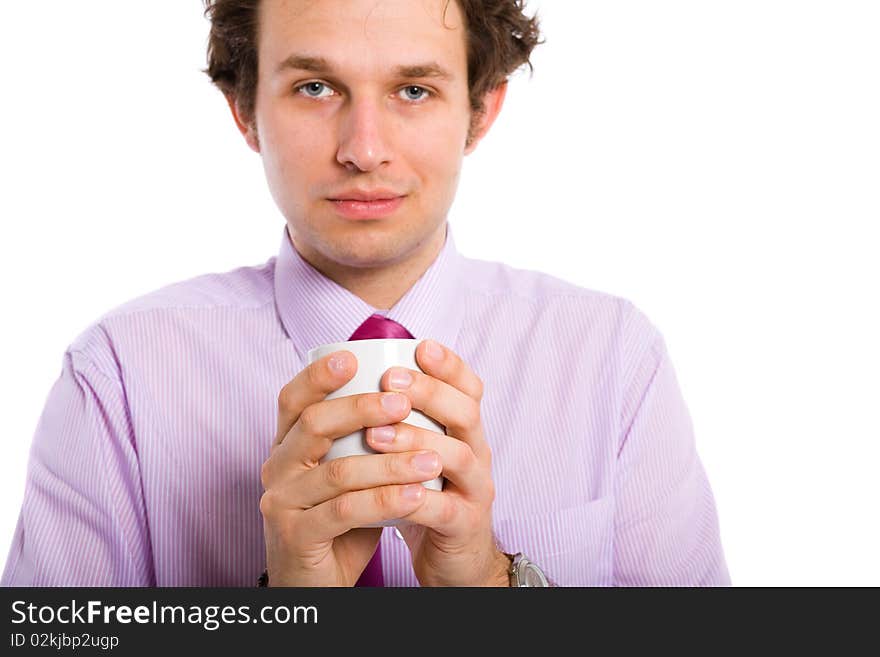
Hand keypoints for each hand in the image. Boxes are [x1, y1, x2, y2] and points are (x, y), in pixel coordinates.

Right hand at [259, 351, 437, 585]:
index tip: (352, 358)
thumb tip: (409, 396)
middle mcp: (275, 469)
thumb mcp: (349, 475)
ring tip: (431, 457)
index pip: (292, 400)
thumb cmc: (340, 524)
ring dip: (390, 462)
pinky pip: (345, 512)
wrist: (317, 585)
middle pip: (314, 424)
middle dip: (362, 408)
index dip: (318, 376)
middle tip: (403, 402)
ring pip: (337, 471)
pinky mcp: (295, 536)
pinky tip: (417, 495)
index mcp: (286, 447)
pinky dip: (385, 500)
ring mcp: (280, 503)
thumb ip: (363, 441)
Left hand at [366, 339, 510, 585]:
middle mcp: (478, 455)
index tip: (420, 346)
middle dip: (430, 392)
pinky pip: (444, 509)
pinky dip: (417, 498)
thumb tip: (361, 379)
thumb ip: (404, 423)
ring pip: (458, 457)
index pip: (470, 389)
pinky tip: (390, 490)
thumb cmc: (426, 500)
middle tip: (392, 380)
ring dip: (416, 441)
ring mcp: (476, 491)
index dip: (450, 365)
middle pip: (467, 413)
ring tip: (375, 435)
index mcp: (466, 434)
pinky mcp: (464, 526)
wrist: (454, 562)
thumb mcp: (420, 456)